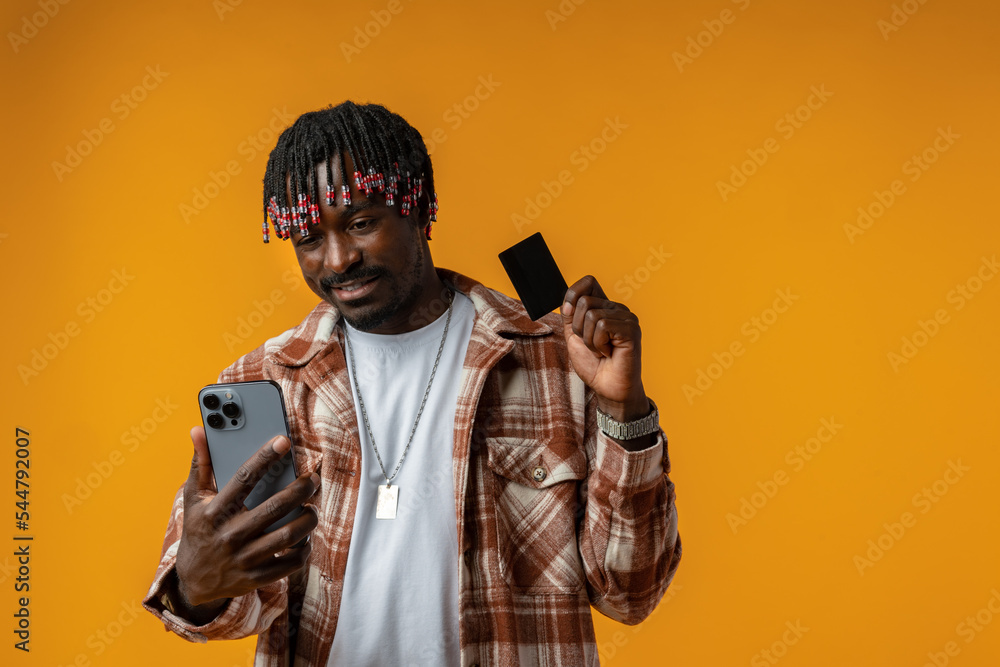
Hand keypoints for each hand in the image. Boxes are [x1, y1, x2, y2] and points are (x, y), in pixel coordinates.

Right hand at [173, 427, 319, 614]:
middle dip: (301, 489)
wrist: (193, 581)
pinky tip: (306, 536)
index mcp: (214, 512)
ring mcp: (244, 559)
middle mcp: (230, 535)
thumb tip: (199, 431)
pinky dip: (305, 548)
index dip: (265, 457)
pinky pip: (290, 562)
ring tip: (312, 508)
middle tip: (313, 479)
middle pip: (276, 507)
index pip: (244, 478)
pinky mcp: (256, 578)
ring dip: (308, 518)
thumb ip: (201, 464)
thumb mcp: (194, 499)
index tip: (284, 441)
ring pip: (289, 535)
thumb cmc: (198, 531)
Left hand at [562, 275, 649, 422]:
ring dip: (589, 340)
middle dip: (579, 328)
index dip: (573, 293)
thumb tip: (569, 301)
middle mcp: (616, 309)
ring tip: (601, 351)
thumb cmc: (594, 364)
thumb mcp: (574, 337)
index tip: (569, 314)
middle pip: (584, 301)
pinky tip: (609, 352)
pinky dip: (598, 344)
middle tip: (592, 344)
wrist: (607, 388)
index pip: (589, 282)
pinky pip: (603, 326)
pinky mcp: (631, 329)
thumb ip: (570, 316)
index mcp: (603, 307)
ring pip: (592, 315)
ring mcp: (626, 317)